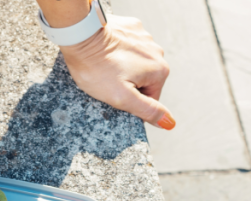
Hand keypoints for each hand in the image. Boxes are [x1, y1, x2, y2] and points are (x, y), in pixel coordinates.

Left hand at [60, 15, 174, 128]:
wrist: (81, 35)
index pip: (149, 99)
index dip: (129, 102)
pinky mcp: (131, 27)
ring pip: (134, 62)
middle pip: (143, 80)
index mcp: (160, 70)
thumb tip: (170, 123)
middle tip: (105, 81)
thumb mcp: (122, 97)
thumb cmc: (97, 68)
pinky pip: (127, 45)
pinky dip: (116, 50)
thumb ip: (147, 110)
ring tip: (103, 66)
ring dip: (121, 67)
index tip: (113, 95)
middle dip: (126, 84)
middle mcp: (157, 51)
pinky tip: (104, 51)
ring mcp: (144, 37)